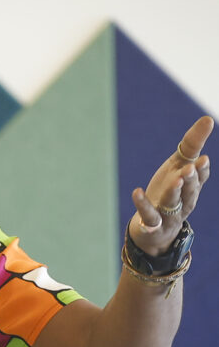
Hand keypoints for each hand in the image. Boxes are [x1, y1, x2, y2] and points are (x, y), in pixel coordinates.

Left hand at [128, 116, 211, 255]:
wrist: (154, 228)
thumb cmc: (169, 190)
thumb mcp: (179, 166)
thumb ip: (192, 144)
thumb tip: (209, 118)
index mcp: (192, 187)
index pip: (200, 178)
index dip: (201, 170)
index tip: (202, 159)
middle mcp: (184, 201)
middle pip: (190, 191)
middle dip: (191, 180)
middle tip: (189, 168)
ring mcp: (169, 214)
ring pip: (174, 203)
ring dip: (175, 191)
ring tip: (174, 179)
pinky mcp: (153, 224)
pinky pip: (149, 215)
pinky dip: (143, 204)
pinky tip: (136, 192)